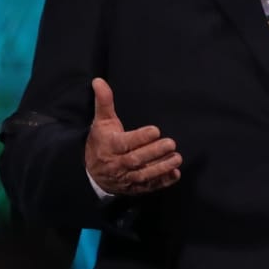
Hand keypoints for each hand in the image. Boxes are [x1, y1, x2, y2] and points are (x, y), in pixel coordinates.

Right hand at [85, 78, 181, 195]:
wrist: (91, 173)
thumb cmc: (101, 142)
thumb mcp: (101, 122)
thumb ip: (104, 102)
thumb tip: (98, 80)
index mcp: (110, 146)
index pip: (125, 143)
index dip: (140, 137)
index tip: (155, 130)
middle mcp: (117, 164)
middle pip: (136, 160)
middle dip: (154, 152)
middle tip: (171, 143)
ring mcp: (126, 178)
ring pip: (143, 175)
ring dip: (161, 168)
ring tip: (177, 158)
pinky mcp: (133, 188)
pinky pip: (148, 187)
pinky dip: (162, 182)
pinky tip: (175, 175)